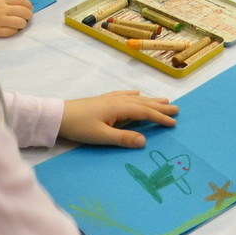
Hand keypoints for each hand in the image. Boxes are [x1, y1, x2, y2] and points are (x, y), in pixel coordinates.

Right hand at [0, 0, 32, 37]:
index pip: (22, 1)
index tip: (29, 9)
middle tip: (25, 19)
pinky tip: (11, 30)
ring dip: (22, 25)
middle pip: (24, 12)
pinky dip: (14, 32)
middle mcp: (2, 9)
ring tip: (18, 25)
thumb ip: (5, 2)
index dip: (29, 6)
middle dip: (28, 16)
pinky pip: (11, 32)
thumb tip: (20, 8)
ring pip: (20, 23)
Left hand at [60, 91, 178, 147]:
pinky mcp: (103, 100)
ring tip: (164, 100)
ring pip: (136, 98)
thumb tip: (144, 141)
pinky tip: (137, 93)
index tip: (174, 123)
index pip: (145, 113)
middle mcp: (118, 101)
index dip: (160, 118)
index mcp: (120, 108)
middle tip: (177, 109)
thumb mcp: (102, 136)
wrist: (58, 116)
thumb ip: (123, 138)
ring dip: (151, 100)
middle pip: (144, 103)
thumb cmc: (79, 127)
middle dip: (160, 107)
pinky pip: (124, 95)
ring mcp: (110, 99)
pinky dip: (134, 95)